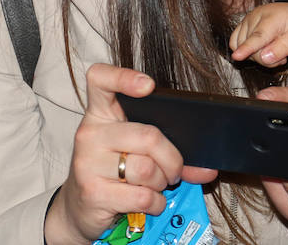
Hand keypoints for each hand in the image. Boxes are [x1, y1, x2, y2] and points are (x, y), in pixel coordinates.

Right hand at [43, 64, 217, 244]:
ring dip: (162, 182)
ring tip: (157, 185)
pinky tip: (151, 202)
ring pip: (147, 169)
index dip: (124, 77)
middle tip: (174, 170)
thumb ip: (169, 151)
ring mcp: (87, 163)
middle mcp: (90, 134)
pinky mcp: (92, 193)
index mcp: (100, 113)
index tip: (148, 86)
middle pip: (148, 136)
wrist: (78, 209)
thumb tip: (209, 169)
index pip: (101, 80)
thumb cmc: (114, 172)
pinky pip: (141, 196)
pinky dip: (156, 202)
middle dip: (172, 159)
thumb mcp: (136, 152)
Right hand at [230, 2, 287, 66]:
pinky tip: (261, 49)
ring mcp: (247, 20)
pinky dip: (246, 51)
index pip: (259, 36)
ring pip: (241, 47)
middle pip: (251, 48)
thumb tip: (265, 58)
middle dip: (266, 59)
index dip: (248, 48)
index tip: (237, 57)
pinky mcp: (242, 26)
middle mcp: (256, 16)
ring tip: (274, 50)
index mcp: (273, 17)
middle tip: (283, 56)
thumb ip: (284, 48)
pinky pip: (234, 43)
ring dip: (257, 56)